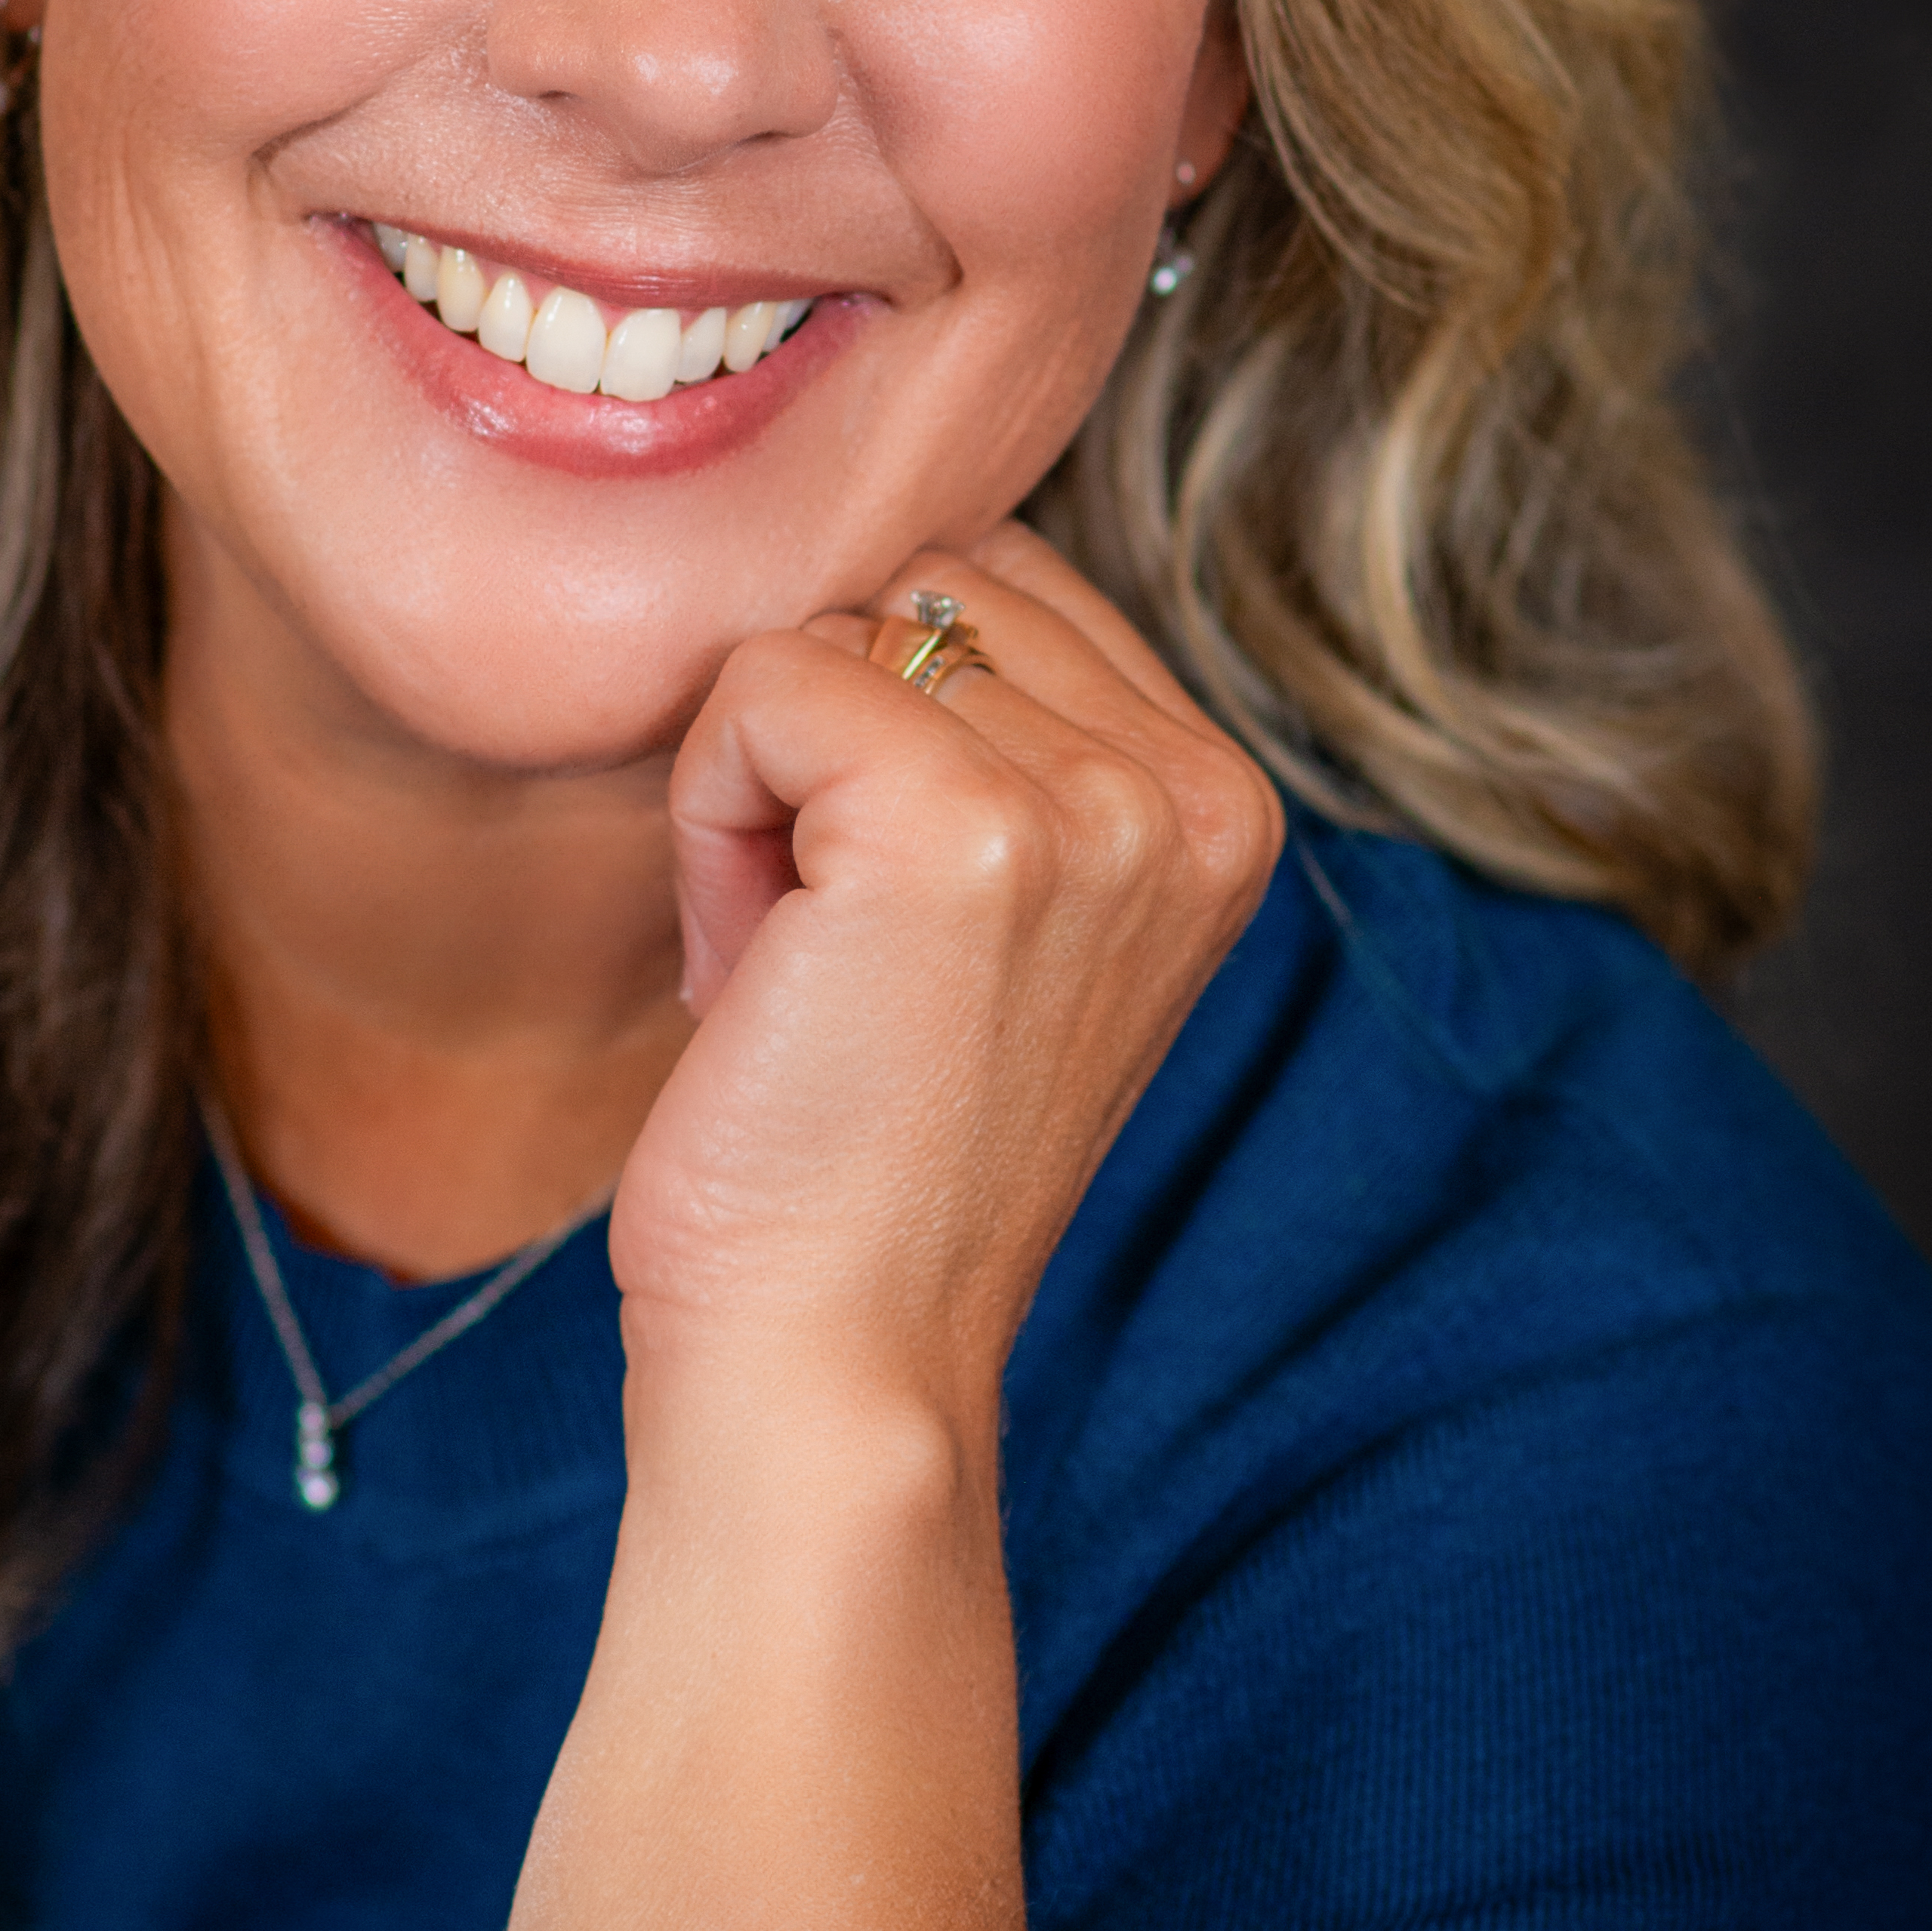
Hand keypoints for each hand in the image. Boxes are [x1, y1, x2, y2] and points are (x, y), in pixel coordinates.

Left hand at [611, 524, 1282, 1427]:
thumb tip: (886, 571)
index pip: (1000, 584)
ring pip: (832, 629)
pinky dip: (709, 815)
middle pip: (921, 583)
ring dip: (762, 789)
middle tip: (832, 956)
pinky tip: (754, 972)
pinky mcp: (959, 824)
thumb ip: (1006, 735)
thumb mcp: (1002, 913)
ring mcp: (1092, 806)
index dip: (890, 731)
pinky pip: (760, 684)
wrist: (837, 1359)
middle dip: (828, 742)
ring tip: (806, 974)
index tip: (886, 928)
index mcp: (1222, 802)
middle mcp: (1191, 792)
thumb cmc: (864, 1145)